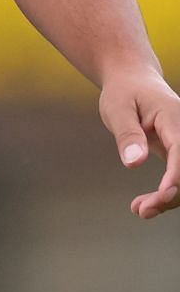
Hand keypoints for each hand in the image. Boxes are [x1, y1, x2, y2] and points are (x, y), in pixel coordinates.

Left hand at [97, 69, 179, 217]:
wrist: (133, 80)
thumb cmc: (124, 92)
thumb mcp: (117, 108)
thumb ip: (127, 135)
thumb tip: (134, 163)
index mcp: (175, 117)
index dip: (175, 176)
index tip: (162, 195)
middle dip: (172, 194)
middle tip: (141, 210)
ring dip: (169, 198)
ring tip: (139, 210)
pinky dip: (167, 193)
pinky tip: (144, 205)